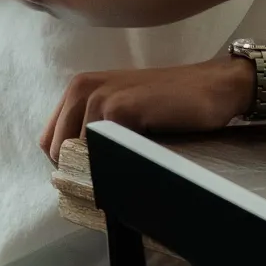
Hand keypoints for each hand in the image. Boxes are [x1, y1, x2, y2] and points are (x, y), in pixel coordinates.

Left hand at [41, 56, 254, 163]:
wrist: (214, 87)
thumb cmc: (171, 104)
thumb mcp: (122, 109)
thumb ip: (93, 129)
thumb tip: (72, 174)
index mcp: (78, 88)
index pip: (50, 142)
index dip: (70, 165)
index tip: (97, 176)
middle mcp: (81, 89)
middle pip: (59, 153)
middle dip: (83, 172)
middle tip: (116, 179)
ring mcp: (99, 98)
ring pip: (80, 158)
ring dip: (101, 171)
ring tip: (132, 168)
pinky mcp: (119, 110)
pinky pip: (102, 155)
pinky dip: (116, 168)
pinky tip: (139, 164)